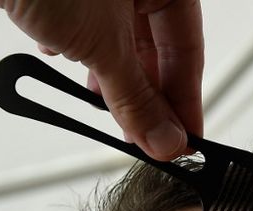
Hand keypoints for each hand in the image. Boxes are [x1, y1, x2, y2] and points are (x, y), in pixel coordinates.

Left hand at [0, 0, 203, 159]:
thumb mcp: (102, 45)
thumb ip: (136, 98)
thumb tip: (164, 138)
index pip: (188, 51)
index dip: (186, 103)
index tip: (183, 142)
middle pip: (156, 49)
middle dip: (146, 95)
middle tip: (146, 137)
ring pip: (120, 41)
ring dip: (111, 79)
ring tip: (103, 108)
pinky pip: (88, 27)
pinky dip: (80, 51)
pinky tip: (64, 59)